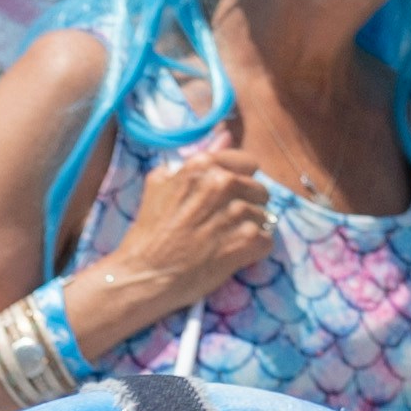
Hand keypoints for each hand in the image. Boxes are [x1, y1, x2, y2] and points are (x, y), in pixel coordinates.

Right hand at [69, 129, 276, 347]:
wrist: (145, 275)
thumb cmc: (149, 232)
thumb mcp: (161, 184)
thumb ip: (197, 158)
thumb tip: (226, 134)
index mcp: (202, 165)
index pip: (247, 163)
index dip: (239, 181)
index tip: (226, 198)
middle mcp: (222, 184)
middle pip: (260, 190)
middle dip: (247, 206)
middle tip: (223, 224)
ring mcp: (236, 212)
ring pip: (264, 216)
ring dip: (249, 230)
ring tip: (224, 242)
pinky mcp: (246, 241)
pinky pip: (266, 240)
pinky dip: (253, 251)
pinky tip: (232, 256)